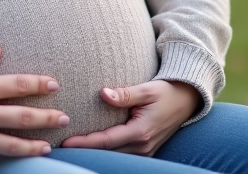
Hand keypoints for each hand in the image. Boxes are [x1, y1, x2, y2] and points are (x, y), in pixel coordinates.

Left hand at [60, 80, 199, 155]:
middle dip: (84, 152)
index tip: (66, 142)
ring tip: (70, 149)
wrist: (187, 101)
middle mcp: (142, 146)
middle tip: (60, 147)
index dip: (84, 142)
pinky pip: (121, 155)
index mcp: (141, 132)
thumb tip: (103, 93)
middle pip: (107, 153)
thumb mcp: (147, 89)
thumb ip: (125, 94)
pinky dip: (105, 153)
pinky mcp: (144, 151)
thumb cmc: (165, 92)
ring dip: (93, 154)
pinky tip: (90, 148)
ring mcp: (145, 151)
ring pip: (113, 157)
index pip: (106, 141)